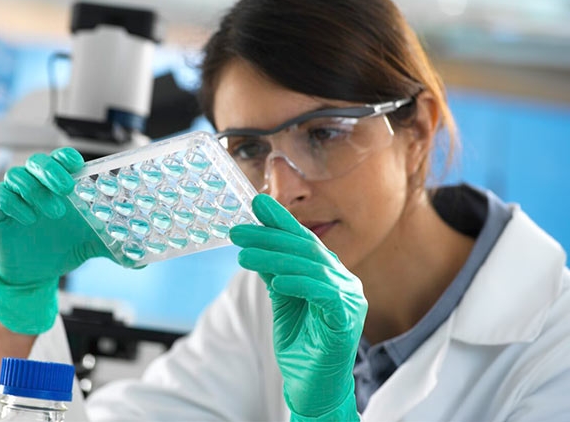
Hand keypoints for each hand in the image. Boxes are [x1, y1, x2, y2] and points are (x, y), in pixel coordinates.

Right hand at [0, 147, 111, 334]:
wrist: (33, 274)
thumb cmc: (60, 248)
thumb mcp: (89, 245)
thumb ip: (112, 247)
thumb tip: (141, 263)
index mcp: (60, 187)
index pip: (62, 159)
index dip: (67, 158)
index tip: (78, 166)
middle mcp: (38, 187)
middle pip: (38, 162)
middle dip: (51, 171)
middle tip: (66, 188)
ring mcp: (17, 197)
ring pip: (16, 176)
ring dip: (34, 190)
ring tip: (53, 212)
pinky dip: (12, 203)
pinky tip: (28, 219)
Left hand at [230, 194, 366, 420]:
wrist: (313, 385)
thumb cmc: (302, 343)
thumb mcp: (282, 300)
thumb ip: (274, 272)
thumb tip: (255, 245)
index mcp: (330, 273)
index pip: (304, 240)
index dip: (280, 221)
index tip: (257, 204)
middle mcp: (343, 281)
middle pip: (305, 250)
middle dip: (269, 237)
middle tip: (238, 230)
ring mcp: (349, 299)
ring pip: (312, 268)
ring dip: (275, 258)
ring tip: (242, 255)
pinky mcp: (347, 319)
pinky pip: (323, 294)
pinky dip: (300, 284)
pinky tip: (277, 281)